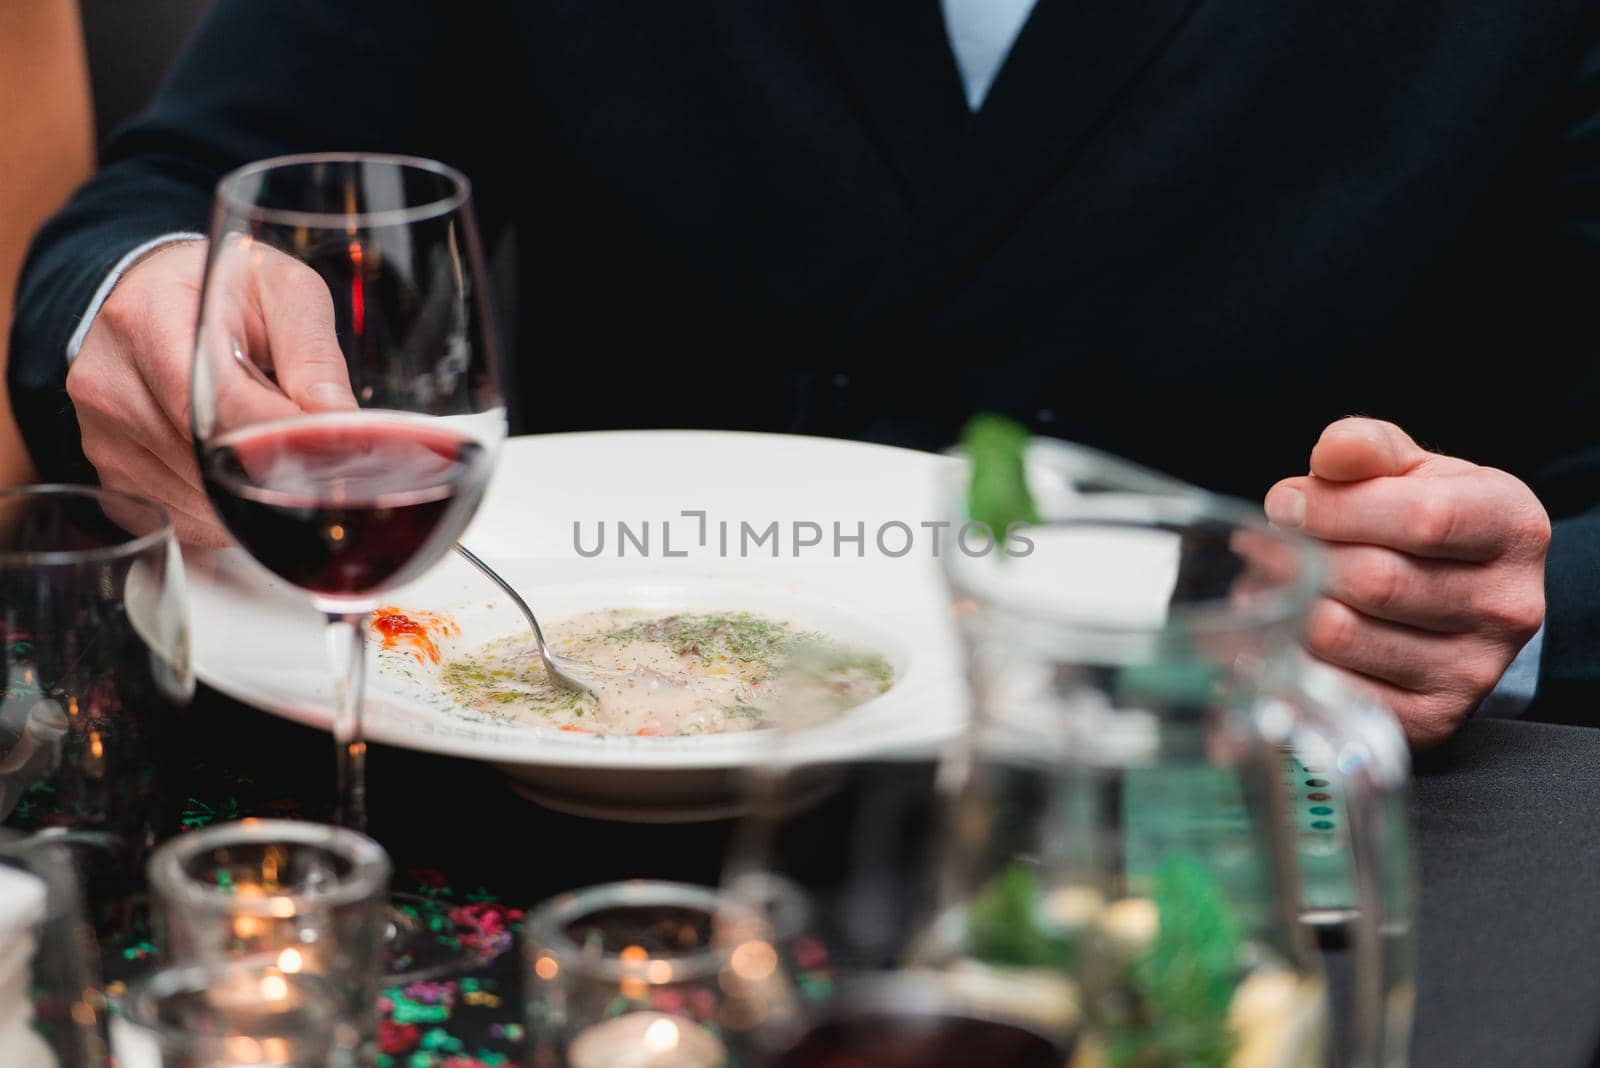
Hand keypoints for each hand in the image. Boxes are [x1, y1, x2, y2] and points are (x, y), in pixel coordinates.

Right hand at [67, 240, 354, 544]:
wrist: (159, 294)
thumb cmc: (228, 292)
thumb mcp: (284, 291)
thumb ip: (313, 352)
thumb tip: (339, 421)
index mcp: (148, 318)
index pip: (212, 400)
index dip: (275, 435)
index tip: (327, 454)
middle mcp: (110, 380)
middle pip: (202, 457)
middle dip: (269, 468)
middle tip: (319, 463)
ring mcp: (102, 434)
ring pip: (194, 499)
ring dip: (247, 494)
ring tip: (271, 451)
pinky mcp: (111, 475)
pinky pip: (179, 519)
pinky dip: (224, 513)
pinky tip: (242, 476)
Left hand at [1264, 417, 1548, 745]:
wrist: (1458, 596)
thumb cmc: (1427, 521)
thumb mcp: (1410, 470)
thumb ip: (1368, 449)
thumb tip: (1332, 453)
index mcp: (1512, 528)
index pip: (1422, 517)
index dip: (1336, 508)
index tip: (1286, 503)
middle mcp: (1507, 605)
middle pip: (1374, 580)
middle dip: (1299, 557)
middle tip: (1264, 545)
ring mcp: (1472, 671)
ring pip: (1342, 635)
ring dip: (1284, 606)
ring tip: (1270, 583)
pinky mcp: (1431, 719)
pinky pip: (1333, 687)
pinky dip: (1291, 656)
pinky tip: (1282, 631)